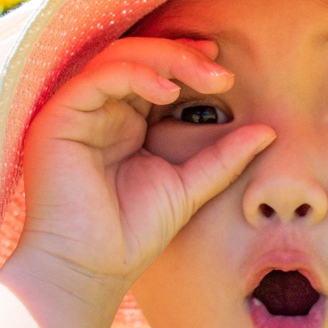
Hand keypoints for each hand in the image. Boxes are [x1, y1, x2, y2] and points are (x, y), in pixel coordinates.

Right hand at [7, 36, 273, 308]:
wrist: (89, 270)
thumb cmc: (132, 234)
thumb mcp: (189, 187)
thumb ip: (223, 157)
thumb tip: (268, 131)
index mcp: (125, 122)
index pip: (156, 75)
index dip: (188, 64)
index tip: (225, 73)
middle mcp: (99, 111)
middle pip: (139, 58)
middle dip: (183, 56)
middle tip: (221, 74)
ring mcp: (77, 112)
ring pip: (119, 58)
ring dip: (165, 59)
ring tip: (204, 77)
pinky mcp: (58, 118)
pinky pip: (97, 78)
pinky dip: (134, 74)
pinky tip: (167, 91)